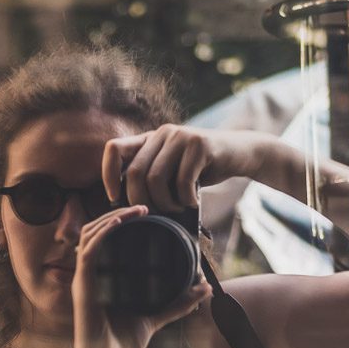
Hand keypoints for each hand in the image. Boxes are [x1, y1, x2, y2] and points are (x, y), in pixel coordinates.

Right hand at [71, 205, 210, 347]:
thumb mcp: (154, 319)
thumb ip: (176, 304)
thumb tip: (204, 289)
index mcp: (100, 279)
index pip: (102, 240)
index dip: (118, 221)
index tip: (145, 212)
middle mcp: (88, 276)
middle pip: (94, 231)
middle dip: (117, 213)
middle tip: (144, 207)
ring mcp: (83, 281)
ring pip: (89, 234)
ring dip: (111, 217)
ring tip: (136, 210)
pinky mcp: (82, 288)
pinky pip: (88, 252)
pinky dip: (103, 233)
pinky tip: (120, 223)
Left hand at [101, 125, 262, 211]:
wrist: (240, 153)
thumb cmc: (201, 171)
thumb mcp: (172, 173)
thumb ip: (150, 180)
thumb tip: (123, 208)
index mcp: (149, 139)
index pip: (114, 149)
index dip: (108, 175)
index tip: (115, 199)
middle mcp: (162, 133)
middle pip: (134, 172)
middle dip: (140, 201)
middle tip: (154, 214)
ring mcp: (181, 136)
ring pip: (156, 178)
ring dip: (165, 203)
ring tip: (177, 208)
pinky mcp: (200, 144)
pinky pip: (182, 180)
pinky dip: (186, 199)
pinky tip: (193, 202)